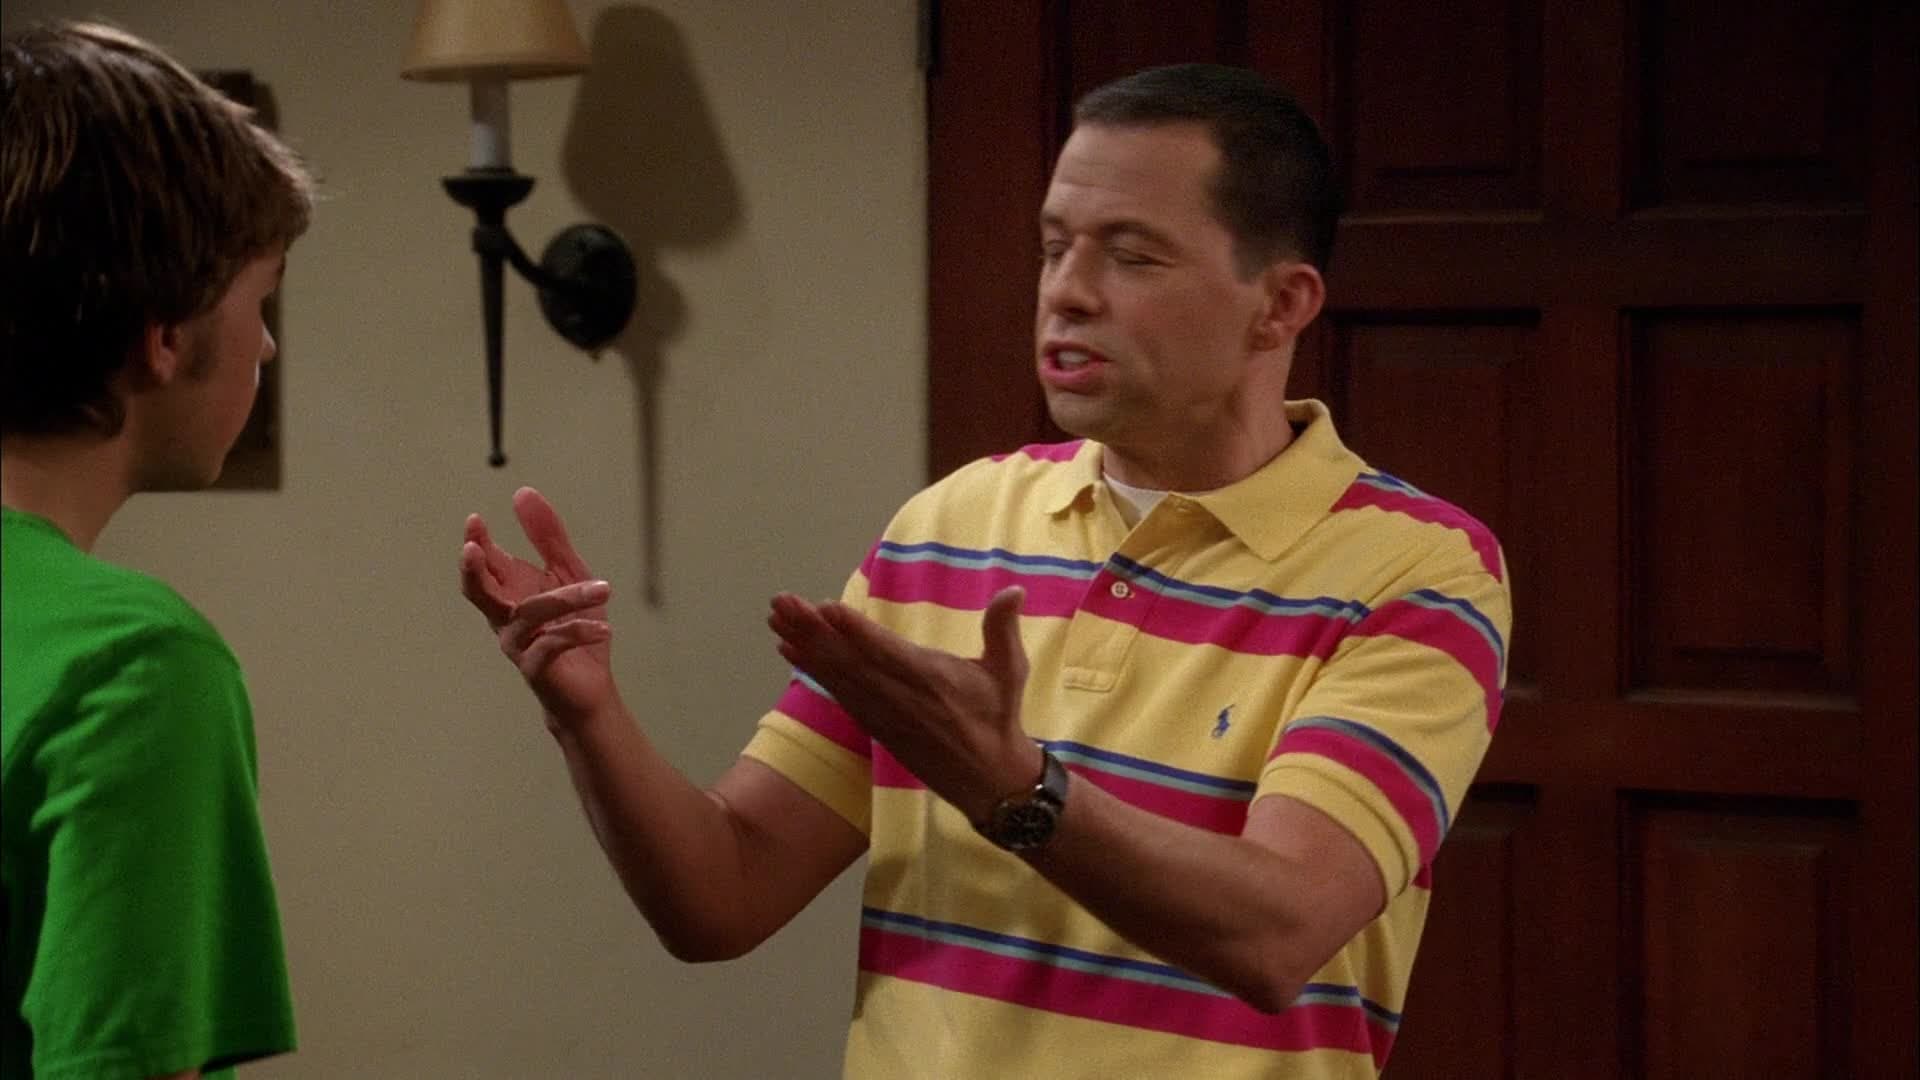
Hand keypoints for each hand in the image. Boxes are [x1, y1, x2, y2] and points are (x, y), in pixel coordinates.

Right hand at [460, 486, 614, 723]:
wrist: (590, 686)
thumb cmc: (575, 627)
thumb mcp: (569, 574)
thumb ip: (548, 536)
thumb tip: (522, 493)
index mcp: (510, 591)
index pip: (484, 564)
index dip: (476, 542)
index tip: (476, 520)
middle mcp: (507, 616)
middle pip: (477, 592)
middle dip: (472, 570)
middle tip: (472, 547)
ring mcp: (518, 644)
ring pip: (529, 614)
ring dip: (567, 598)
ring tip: (604, 589)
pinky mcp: (536, 669)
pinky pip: (551, 645)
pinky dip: (578, 633)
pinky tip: (604, 629)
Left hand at [767, 587, 1038, 821]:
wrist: (988, 779)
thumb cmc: (998, 717)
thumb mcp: (1009, 671)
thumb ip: (1003, 629)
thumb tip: (1015, 589)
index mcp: (932, 678)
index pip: (887, 652)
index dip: (855, 631)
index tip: (825, 608)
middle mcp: (900, 695)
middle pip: (850, 660)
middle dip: (812, 630)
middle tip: (781, 602)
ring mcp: (882, 712)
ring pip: (837, 675)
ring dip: (804, 646)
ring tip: (774, 619)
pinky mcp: (874, 723)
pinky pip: (838, 693)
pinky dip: (813, 671)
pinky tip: (788, 651)